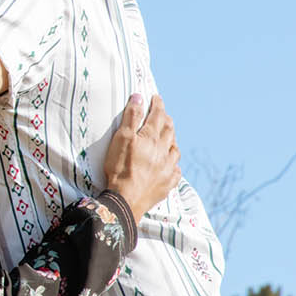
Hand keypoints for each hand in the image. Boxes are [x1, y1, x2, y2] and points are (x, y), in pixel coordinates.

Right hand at [101, 94, 180, 221]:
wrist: (126, 198)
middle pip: (169, 131)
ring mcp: (168, 168)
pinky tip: (171, 164)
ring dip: (172, 140)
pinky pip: (176, 170)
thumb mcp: (121, 138)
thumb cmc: (120, 167)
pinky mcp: (167, 183)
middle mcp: (164, 151)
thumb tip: (139, 97)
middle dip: (166, 120)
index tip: (156, 98)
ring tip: (169, 137)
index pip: (157, 116)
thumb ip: (131, 117)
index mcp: (151, 138)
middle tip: (163, 115)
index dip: (157, 105)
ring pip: (175, 150)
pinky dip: (174, 164)